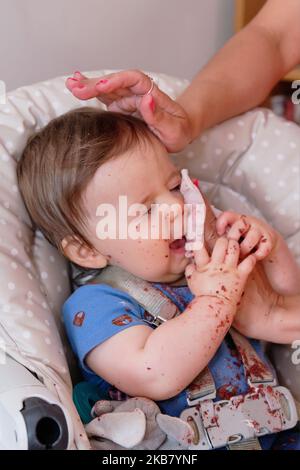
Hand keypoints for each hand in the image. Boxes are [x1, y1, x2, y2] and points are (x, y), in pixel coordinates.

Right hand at [65, 70, 191, 151]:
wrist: (178, 133)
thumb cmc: (178, 132)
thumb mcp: (173, 129)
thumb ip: (159, 116)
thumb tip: (147, 98)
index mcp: (152, 93)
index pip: (134, 80)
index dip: (117, 81)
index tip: (102, 86)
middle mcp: (137, 93)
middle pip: (115, 83)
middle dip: (95, 84)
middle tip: (76, 87)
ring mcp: (127, 100)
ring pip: (106, 89)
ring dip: (88, 86)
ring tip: (70, 84)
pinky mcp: (120, 108)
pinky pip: (104, 98)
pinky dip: (90, 92)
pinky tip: (75, 86)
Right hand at [185, 237, 255, 306]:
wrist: (216, 309)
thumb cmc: (203, 296)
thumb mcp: (192, 282)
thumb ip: (190, 270)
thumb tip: (190, 262)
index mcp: (204, 266)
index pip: (199, 247)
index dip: (199, 239)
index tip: (200, 237)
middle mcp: (217, 265)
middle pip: (221, 243)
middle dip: (223, 240)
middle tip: (225, 243)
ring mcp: (230, 270)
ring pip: (235, 248)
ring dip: (236, 245)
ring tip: (235, 248)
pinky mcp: (241, 276)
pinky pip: (249, 261)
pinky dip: (250, 257)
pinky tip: (249, 257)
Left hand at [216, 211, 277, 260]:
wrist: (268, 243)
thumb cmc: (244, 241)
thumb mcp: (233, 236)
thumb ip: (222, 238)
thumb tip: (202, 247)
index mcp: (237, 220)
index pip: (227, 215)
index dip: (221, 223)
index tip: (219, 233)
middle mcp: (249, 222)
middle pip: (239, 225)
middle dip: (233, 239)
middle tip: (230, 249)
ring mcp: (260, 230)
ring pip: (251, 237)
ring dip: (244, 249)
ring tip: (240, 256)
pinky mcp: (270, 240)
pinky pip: (263, 248)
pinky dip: (257, 255)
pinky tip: (252, 258)